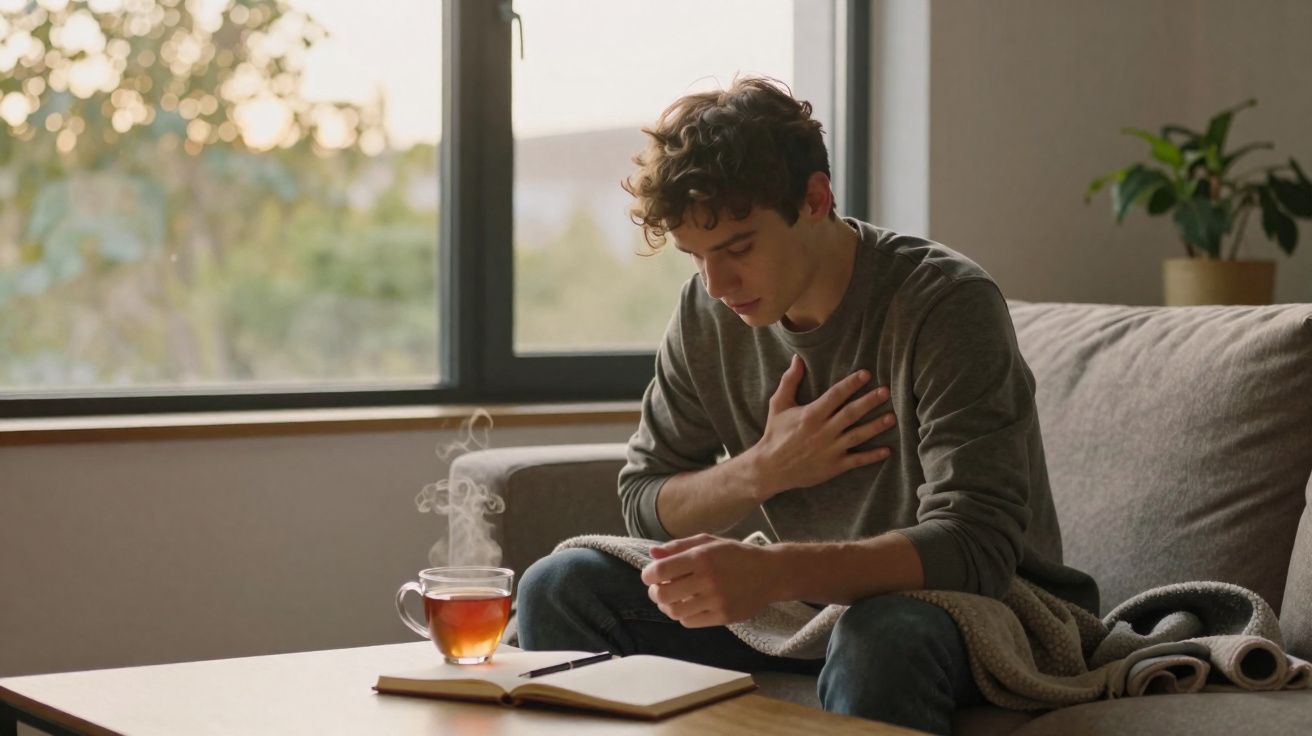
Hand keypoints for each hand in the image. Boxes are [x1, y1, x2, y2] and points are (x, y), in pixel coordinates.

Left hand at [641, 534, 775, 627]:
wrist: (770, 573)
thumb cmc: (735, 555)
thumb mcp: (709, 542)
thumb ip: (679, 547)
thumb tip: (652, 554)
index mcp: (702, 557)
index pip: (660, 570)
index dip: (648, 575)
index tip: (649, 575)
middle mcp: (708, 579)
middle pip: (663, 594)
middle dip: (654, 592)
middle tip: (658, 589)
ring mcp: (716, 600)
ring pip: (674, 612)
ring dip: (666, 606)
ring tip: (671, 599)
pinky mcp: (723, 617)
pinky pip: (690, 622)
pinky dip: (682, 616)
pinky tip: (687, 607)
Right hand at [747, 355, 895, 498]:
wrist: (770, 468)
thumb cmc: (775, 434)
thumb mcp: (778, 405)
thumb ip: (790, 381)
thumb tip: (797, 359)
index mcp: (811, 414)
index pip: (835, 395)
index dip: (851, 383)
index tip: (866, 374)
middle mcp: (823, 431)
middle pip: (851, 413)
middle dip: (869, 401)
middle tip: (885, 391)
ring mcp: (830, 450)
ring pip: (858, 435)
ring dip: (876, 426)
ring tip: (892, 417)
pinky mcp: (834, 466)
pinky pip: (857, 460)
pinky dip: (872, 456)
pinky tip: (887, 450)